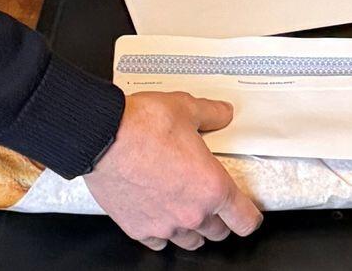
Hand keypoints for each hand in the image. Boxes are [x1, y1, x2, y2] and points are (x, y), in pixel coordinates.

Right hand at [83, 91, 261, 250]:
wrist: (101, 137)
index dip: (249, 217)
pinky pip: (158, 243)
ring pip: (190, 242)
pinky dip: (161, 232)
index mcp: (211, 187)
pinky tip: (158, 215)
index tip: (247, 213)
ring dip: (192, 229)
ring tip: (185, 210)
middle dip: (219, 219)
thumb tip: (222, 113)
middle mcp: (191, 212)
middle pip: (219, 233)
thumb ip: (210, 114)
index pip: (245, 220)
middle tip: (212, 202)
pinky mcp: (138, 228)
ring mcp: (164, 225)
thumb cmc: (141, 126)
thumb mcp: (186, 109)